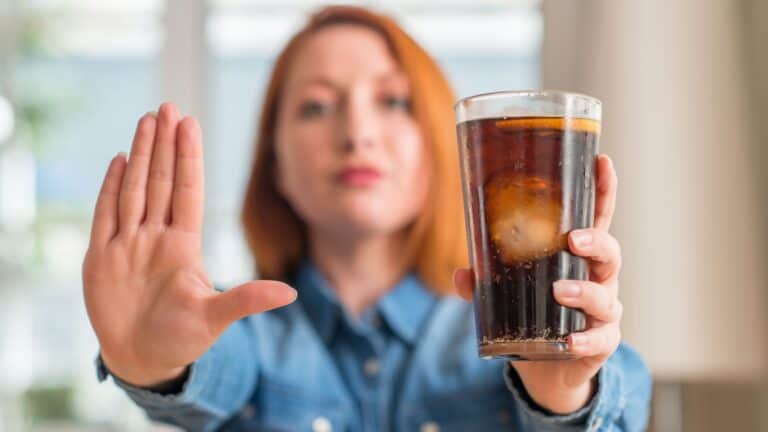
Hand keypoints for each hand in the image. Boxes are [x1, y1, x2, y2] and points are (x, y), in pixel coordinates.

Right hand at [82, 103, 296, 387]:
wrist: (143, 359)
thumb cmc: (182, 339)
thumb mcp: (215, 318)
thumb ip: (247, 300)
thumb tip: (292, 295)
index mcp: (184, 245)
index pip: (187, 191)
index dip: (188, 157)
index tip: (190, 124)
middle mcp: (156, 237)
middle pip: (160, 181)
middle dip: (163, 144)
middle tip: (168, 106)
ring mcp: (128, 244)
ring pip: (134, 189)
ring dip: (140, 155)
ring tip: (147, 120)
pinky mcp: (101, 257)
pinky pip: (105, 214)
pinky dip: (110, 187)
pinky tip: (119, 159)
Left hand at [454, 154, 620, 413]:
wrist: (549, 367)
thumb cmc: (534, 313)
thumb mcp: (506, 291)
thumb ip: (484, 281)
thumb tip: (461, 274)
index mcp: (578, 255)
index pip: (596, 217)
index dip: (602, 190)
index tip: (601, 161)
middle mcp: (598, 278)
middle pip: (610, 252)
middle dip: (596, 242)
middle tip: (574, 239)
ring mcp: (603, 310)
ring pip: (604, 295)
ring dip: (584, 291)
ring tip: (560, 289)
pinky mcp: (601, 342)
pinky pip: (597, 339)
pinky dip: (583, 339)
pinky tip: (569, 340)